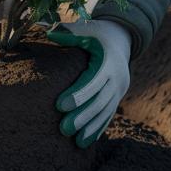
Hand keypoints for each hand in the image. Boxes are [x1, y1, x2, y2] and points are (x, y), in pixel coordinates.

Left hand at [47, 19, 131, 147]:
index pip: (93, 80)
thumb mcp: (87, 29)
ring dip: (90, 127)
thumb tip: (48, 33)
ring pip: (106, 111)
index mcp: (108, 60)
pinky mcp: (117, 97)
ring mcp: (120, 89)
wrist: (122, 40)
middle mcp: (117, 77)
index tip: (60, 105)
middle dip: (83, 116)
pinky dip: (97, 128)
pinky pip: (108, 115)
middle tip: (63, 129)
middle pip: (100, 100)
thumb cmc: (98, 34)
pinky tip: (85, 141)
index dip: (79, 94)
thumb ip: (69, 32)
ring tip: (74, 141)